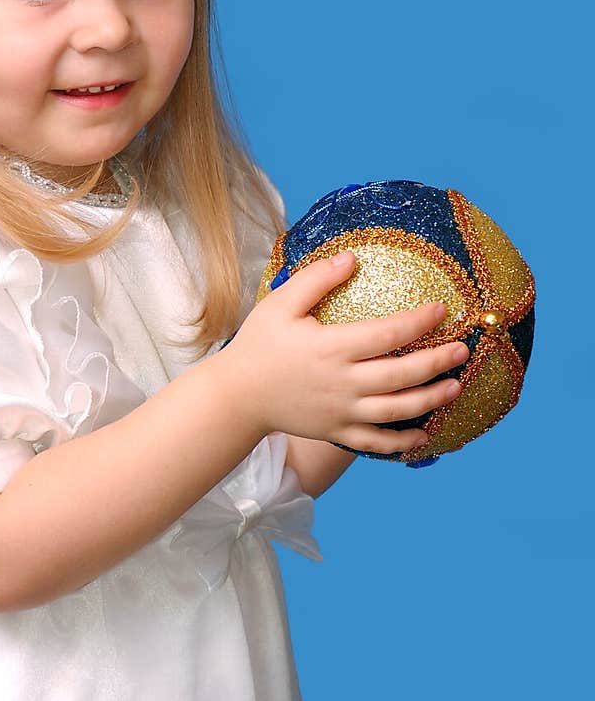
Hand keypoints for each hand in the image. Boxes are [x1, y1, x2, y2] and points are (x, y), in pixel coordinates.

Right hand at [215, 251, 469, 455]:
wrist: (237, 396)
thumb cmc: (258, 345)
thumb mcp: (280, 304)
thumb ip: (316, 279)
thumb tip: (352, 258)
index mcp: (331, 348)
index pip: (387, 335)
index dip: (418, 322)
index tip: (442, 310)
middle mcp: (342, 382)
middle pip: (401, 375)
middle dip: (437, 362)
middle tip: (462, 350)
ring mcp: (341, 411)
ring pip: (397, 410)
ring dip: (430, 399)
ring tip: (454, 387)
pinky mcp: (336, 432)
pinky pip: (377, 442)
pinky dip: (403, 442)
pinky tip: (424, 436)